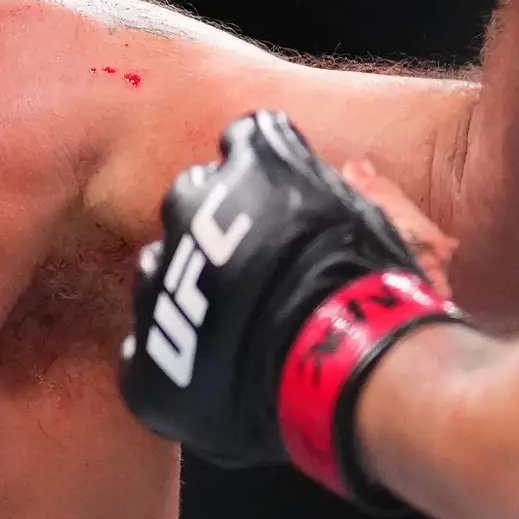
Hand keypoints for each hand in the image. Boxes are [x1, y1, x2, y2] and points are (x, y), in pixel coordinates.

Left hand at [120, 112, 460, 503]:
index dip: (265, 179)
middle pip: (188, 202)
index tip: (282, 205)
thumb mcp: (369, 218)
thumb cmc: (374, 293)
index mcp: (251, 164)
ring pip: (158, 274)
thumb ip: (331, 191)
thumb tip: (336, 182)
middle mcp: (190, 207)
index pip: (244, 144)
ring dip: (187, 291)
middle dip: (214, 229)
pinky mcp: (148, 357)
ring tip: (235, 326)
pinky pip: (144, 350)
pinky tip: (216, 374)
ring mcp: (160, 282)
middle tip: (255, 269)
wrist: (346, 368)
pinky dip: (175, 362)